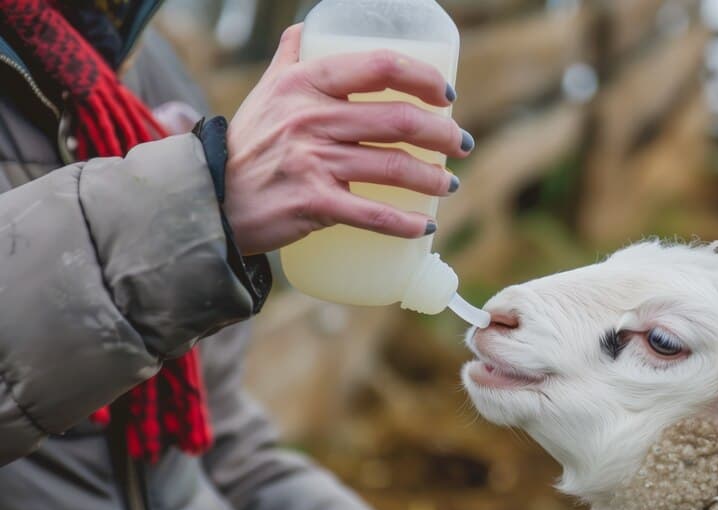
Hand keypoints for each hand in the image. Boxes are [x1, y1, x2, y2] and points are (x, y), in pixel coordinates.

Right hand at [224, 24, 471, 254]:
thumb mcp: (266, 91)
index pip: (380, 67)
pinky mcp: (314, 204)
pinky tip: (425, 226)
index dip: (424, 78)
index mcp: (305, 83)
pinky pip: (373, 214)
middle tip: (459, 145)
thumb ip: (290, 57)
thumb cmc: (247, 144)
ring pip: (394, 167)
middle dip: (443, 134)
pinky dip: (406, 223)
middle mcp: (311, 118)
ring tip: (449, 184)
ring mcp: (313, 162)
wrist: (212, 198)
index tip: (447, 96)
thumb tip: (309, 28)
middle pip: (399, 120)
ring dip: (433, 178)